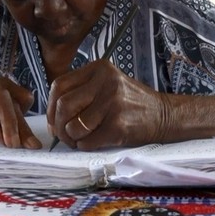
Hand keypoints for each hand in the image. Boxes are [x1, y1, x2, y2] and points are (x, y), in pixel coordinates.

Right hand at [0, 72, 41, 148]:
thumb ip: (9, 127)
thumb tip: (31, 144)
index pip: (23, 98)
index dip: (28, 119)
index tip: (31, 140)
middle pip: (13, 101)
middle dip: (23, 126)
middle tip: (31, 146)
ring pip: (0, 101)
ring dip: (11, 124)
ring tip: (15, 144)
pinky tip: (0, 140)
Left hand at [47, 60, 167, 149]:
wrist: (164, 115)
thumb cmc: (130, 103)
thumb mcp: (107, 85)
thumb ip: (81, 92)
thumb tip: (52, 118)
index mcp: (99, 69)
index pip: (59, 85)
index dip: (50, 106)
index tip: (53, 119)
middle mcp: (106, 82)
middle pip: (63, 105)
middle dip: (59, 126)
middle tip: (64, 135)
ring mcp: (113, 103)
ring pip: (73, 126)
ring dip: (72, 138)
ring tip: (80, 139)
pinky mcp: (118, 125)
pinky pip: (87, 141)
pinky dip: (85, 146)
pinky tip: (93, 142)